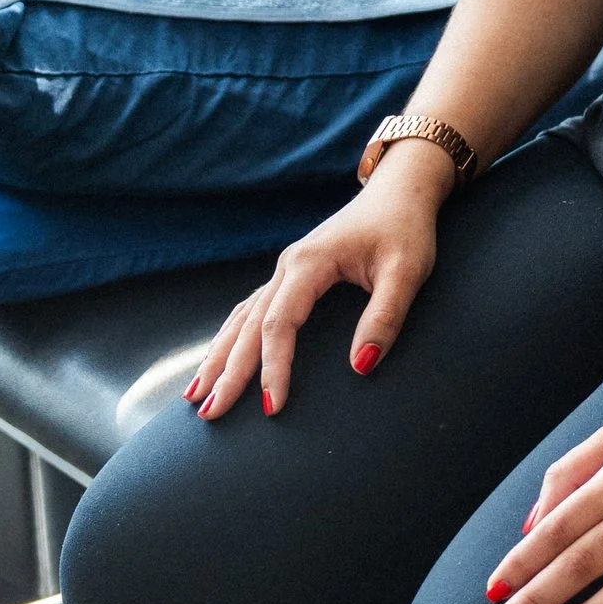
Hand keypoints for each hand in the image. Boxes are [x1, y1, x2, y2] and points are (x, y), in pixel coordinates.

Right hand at [191, 153, 452, 420]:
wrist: (400, 190)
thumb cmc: (406, 229)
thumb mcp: (407, 272)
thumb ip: (385, 317)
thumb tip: (361, 366)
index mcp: (310, 263)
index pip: (280, 324)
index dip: (274, 367)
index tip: (272, 406)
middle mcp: (288, 266)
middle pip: (249, 326)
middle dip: (228, 372)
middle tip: (210, 413)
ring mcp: (286, 269)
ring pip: (242, 318)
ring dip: (218, 356)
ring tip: (194, 395)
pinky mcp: (292, 275)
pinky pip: (251, 310)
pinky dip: (231, 338)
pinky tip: (218, 360)